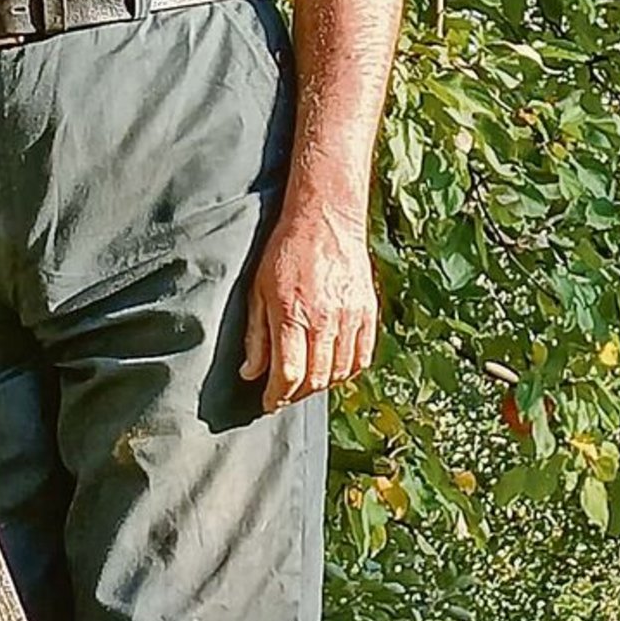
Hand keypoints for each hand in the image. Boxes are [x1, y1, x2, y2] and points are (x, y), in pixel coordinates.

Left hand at [240, 209, 377, 411]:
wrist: (327, 218)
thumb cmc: (286, 250)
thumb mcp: (258, 288)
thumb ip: (256, 334)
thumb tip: (250, 373)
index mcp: (293, 313)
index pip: (289, 374)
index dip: (277, 396)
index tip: (268, 403)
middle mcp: (325, 319)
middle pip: (316, 379)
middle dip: (296, 395)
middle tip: (284, 394)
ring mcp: (351, 316)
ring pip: (340, 373)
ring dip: (321, 385)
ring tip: (305, 382)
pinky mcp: (369, 312)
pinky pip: (363, 358)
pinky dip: (347, 371)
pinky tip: (332, 368)